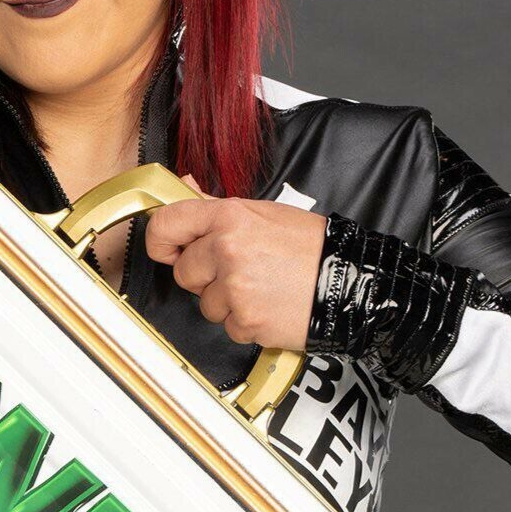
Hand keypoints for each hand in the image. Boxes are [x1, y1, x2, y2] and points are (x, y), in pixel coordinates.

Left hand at [143, 173, 327, 350]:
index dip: (160, 240)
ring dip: (227, 303)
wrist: (350, 282)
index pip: (168, 224)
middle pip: (184, 272)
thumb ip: (217, 206)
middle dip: (205, 277)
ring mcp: (235, 287)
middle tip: (241, 271)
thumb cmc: (312, 248)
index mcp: (229, 217)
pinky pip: (228, 327)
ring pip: (205, 304)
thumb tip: (183, 185)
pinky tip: (270, 306)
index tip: (166, 249)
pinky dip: (246, 323)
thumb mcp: (265, 214)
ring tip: (262, 288)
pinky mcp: (246, 320)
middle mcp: (227, 250)